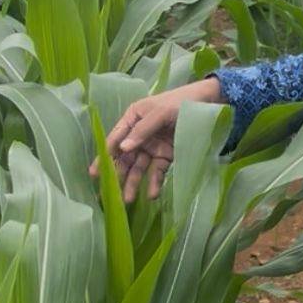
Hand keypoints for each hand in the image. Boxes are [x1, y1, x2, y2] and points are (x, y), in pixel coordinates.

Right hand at [88, 77, 224, 201]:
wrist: (208, 104)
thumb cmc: (180, 102)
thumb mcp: (160, 112)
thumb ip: (142, 130)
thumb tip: (123, 149)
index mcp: (133, 118)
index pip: (116, 138)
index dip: (105, 155)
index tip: (94, 173)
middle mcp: (139, 134)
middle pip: (124, 157)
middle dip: (117, 175)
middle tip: (108, 194)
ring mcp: (152, 146)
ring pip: (138, 167)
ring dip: (133, 183)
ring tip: (129, 200)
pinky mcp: (166, 156)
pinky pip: (157, 171)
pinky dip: (154, 182)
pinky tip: (152, 194)